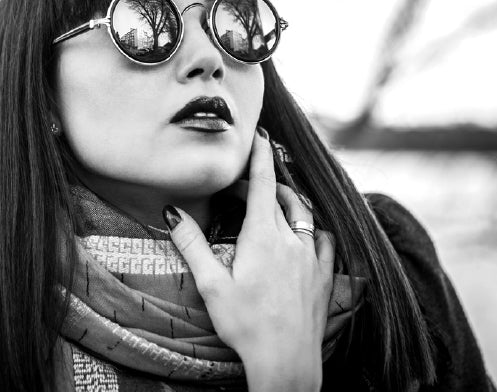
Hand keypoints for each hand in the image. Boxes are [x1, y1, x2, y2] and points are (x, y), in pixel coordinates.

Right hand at [163, 129, 334, 391]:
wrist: (287, 363)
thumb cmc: (246, 326)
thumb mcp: (211, 285)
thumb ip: (192, 244)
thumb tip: (172, 212)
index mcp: (263, 236)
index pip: (263, 183)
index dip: (261, 155)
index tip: (260, 134)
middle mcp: (292, 240)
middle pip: (279, 197)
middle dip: (262, 184)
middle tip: (241, 187)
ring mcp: (312, 257)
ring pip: (303, 215)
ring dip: (287, 202)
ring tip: (272, 204)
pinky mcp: (324, 276)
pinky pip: (322, 239)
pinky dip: (311, 228)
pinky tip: (305, 235)